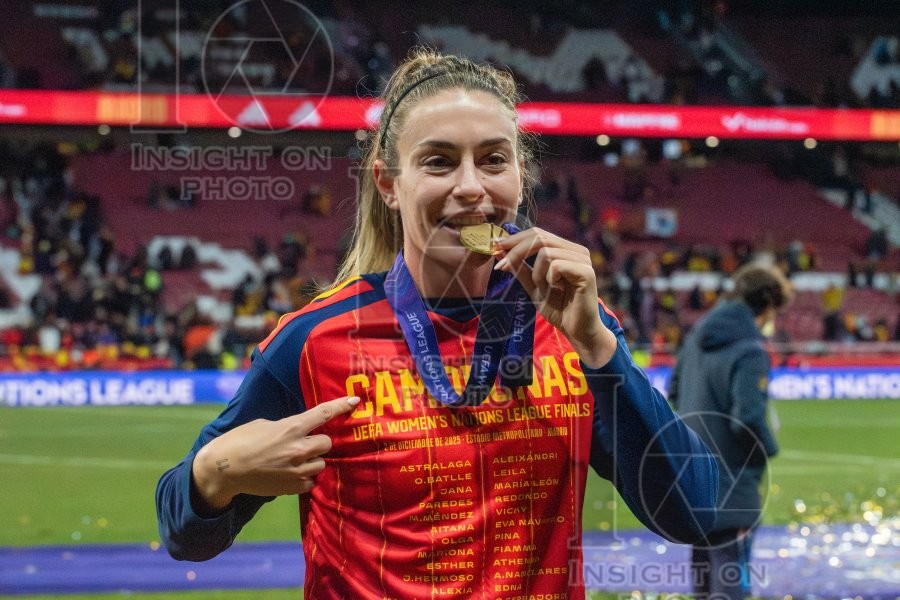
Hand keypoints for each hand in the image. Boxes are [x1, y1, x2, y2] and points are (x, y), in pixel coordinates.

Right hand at [191, 396, 359, 514]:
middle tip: (305, 442)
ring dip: (313, 460)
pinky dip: (305, 477)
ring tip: (295, 460)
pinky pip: (311, 481)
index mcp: (291, 427)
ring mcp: (297, 470)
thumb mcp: (264, 424)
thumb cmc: (240, 440)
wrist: (224, 469)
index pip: (323, 413)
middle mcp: (299, 448)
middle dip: (319, 442)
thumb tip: (299, 430)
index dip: (341, 406)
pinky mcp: (293, 487)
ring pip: (322, 463)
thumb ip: (287, 426)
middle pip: (327, 442)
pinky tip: (291, 474)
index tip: (355, 400)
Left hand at [493, 228, 616, 367]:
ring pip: (545, 252)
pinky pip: (556, 265)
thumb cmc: (559, 309)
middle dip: (516, 251)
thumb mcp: (533, 286)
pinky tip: (557, 290)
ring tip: (544, 289)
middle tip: (501, 266)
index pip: (538, 233)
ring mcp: (583, 260)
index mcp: (565, 250)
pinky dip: (548, 279)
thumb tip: (500, 250)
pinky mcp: (586, 272)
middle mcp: (576, 250)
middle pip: (540, 237)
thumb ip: (520, 268)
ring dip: (536, 273)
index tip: (494, 247)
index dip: (514, 239)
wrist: (577, 331)